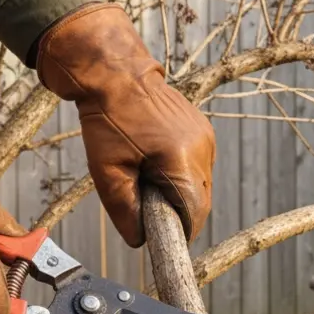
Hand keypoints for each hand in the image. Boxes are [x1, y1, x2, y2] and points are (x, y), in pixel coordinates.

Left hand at [35, 3, 214, 246]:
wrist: (116, 73)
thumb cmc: (108, 119)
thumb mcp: (107, 171)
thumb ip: (124, 211)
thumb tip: (139, 240)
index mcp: (182, 160)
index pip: (193, 215)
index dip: (177, 232)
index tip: (160, 238)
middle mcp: (203, 150)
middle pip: (201, 203)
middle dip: (177, 212)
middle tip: (147, 207)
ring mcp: (207, 139)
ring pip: (201, 186)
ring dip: (180, 193)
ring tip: (148, 176)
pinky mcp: (204, 132)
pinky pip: (199, 167)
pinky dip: (182, 175)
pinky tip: (156, 162)